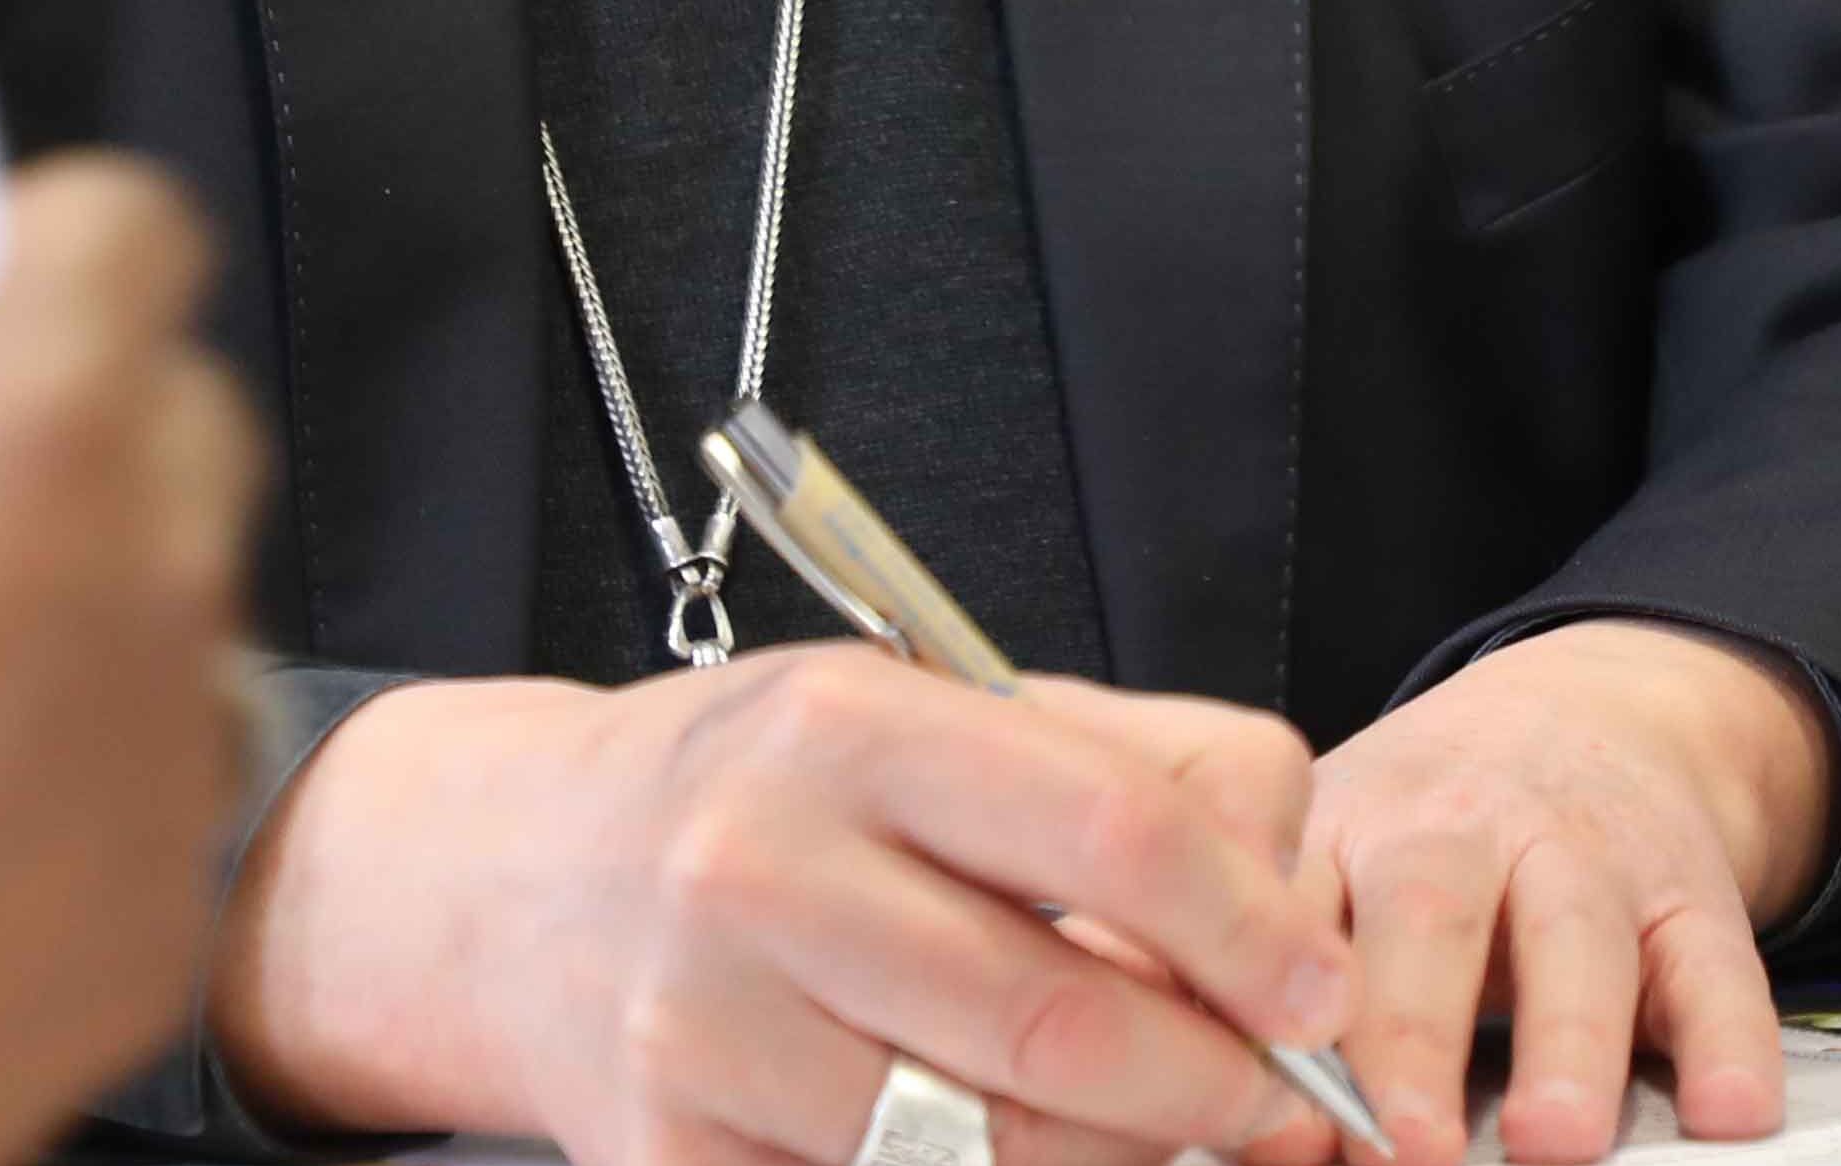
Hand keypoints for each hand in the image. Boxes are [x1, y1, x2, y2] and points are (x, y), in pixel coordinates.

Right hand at [0, 157, 266, 1165]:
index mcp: (30, 421)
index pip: (133, 233)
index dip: (63, 249)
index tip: (6, 287)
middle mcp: (151, 568)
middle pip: (191, 422)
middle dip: (103, 435)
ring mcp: (177, 751)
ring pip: (191, 626)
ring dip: (101, 629)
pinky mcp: (166, 917)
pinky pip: (157, 810)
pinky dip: (80, 808)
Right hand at [224, 648, 1357, 1165]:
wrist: (520, 883)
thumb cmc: (781, 798)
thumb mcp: (940, 718)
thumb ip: (1142, 772)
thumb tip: (1292, 905)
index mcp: (848, 727)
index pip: (1111, 833)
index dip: (1250, 932)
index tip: (1320, 993)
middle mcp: (756, 869)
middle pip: (1054, 1020)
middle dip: (1206, 1085)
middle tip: (1274, 1104)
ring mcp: (701, 1031)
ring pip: (983, 1152)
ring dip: (1114, 1165)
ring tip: (1154, 1136)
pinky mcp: (669, 1162)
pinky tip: (1025, 1163)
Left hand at [1313, 623, 1835, 1165]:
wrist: (1581, 714)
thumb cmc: (1424, 837)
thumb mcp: (1331, 863)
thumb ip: (1285, 993)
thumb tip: (1257, 1133)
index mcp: (1346, 823)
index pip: (1296, 908)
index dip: (1280, 1007)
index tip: (1281, 1112)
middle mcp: (1460, 824)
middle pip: (1428, 910)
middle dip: (1413, 1032)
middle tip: (1409, 1145)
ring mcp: (1585, 852)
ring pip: (1577, 936)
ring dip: (1565, 1042)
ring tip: (1553, 1139)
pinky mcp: (1690, 892)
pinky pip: (1717, 964)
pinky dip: (1730, 1041)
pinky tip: (1727, 1109)